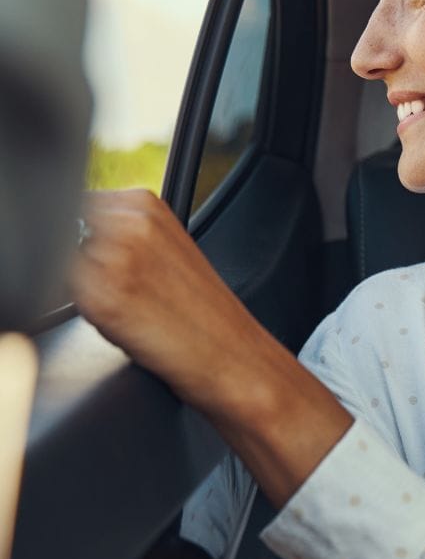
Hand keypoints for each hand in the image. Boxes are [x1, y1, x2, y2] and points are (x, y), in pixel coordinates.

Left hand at [69, 189, 352, 506]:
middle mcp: (128, 221)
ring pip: (56, 264)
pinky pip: (61, 297)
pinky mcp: (103, 297)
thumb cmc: (201, 312)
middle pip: (59, 232)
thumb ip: (120, 227)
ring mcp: (115, 256)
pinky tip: (120, 322)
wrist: (233, 356)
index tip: (114, 268)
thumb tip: (72, 228)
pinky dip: (82, 313)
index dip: (83, 242)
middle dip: (76, 262)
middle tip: (125, 290)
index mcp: (145, 202)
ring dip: (77, 287)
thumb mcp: (165, 248)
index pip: (73, 206)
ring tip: (125, 305)